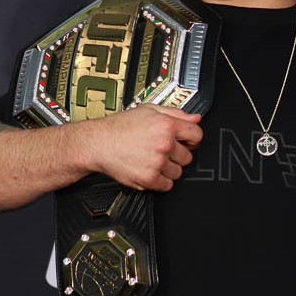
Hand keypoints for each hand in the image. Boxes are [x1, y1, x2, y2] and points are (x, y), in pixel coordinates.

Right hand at [83, 104, 202, 191]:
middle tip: (162, 150)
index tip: (185, 141)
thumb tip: (195, 118)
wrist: (98, 142)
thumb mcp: (148, 110)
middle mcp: (164, 143)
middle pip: (188, 156)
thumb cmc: (120, 127)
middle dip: (177, 154)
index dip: (191, 138)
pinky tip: (150, 169)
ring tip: (153, 159)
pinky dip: (160, 181)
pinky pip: (167, 185)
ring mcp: (157, 162)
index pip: (197, 135)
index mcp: (166, 125)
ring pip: (178, 172)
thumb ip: (176, 113)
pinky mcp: (149, 178)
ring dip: (168, 168)